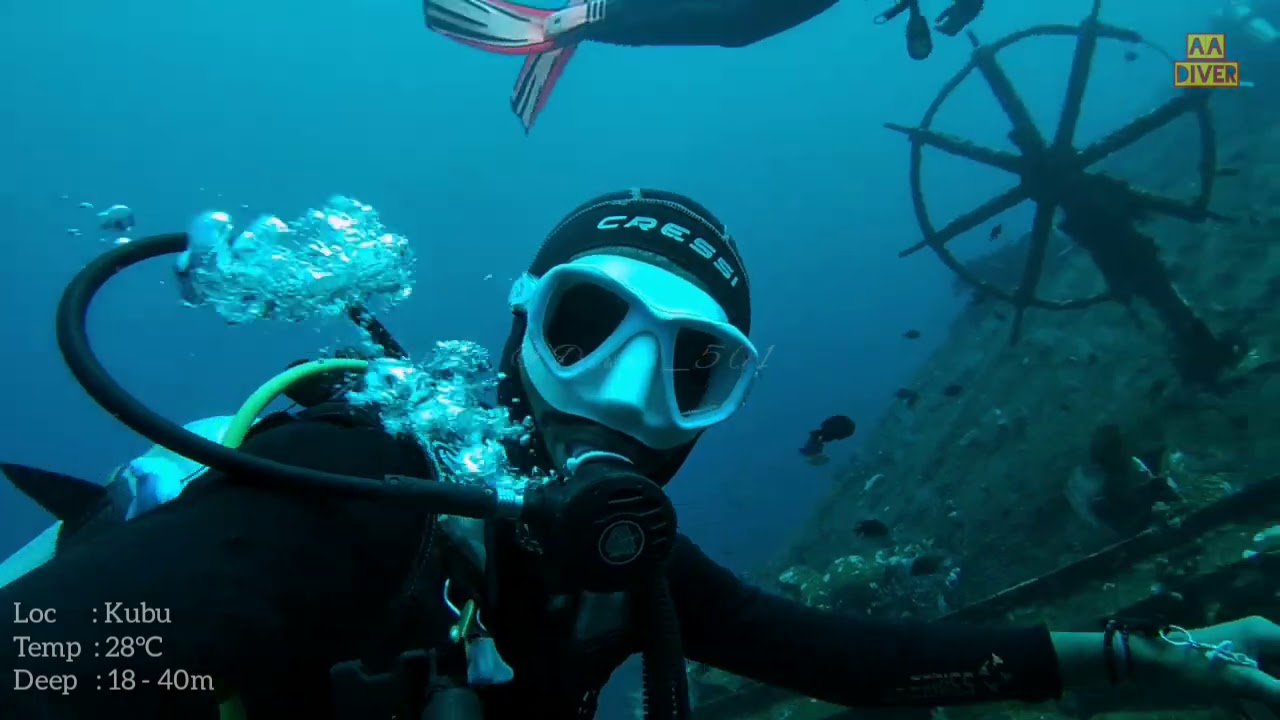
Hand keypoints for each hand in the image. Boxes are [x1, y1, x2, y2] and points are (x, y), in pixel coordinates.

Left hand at [1141, 616, 1279, 703]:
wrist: (1150, 668)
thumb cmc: (1196, 668)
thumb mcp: (1243, 681)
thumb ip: (1279, 691)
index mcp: (1265, 633)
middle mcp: (1261, 640)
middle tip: (1275, 703)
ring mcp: (1248, 656)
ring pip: (1276, 678)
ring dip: (1275, 695)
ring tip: (1271, 709)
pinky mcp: (1236, 672)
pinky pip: (1264, 686)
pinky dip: (1269, 699)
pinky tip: (1268, 711)